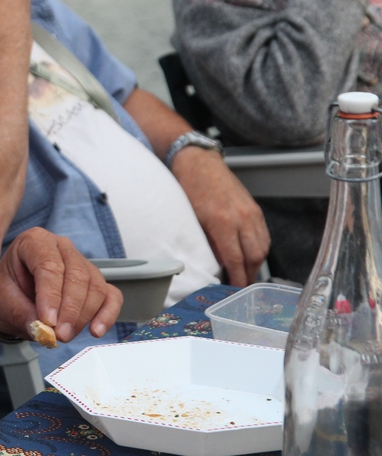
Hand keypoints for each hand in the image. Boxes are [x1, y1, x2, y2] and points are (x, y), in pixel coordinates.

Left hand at [0, 228, 122, 342]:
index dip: (51, 295)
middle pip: (77, 275)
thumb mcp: (0, 300)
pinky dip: (107, 315)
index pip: (49, 265)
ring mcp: (81, 263)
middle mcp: (61, 247)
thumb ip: (21, 313)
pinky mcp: (95, 282)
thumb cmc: (3, 291)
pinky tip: (96, 330)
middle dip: (70, 309)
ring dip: (84, 316)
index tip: (48, 320)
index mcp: (34, 241)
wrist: (7, 297)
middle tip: (59, 334)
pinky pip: (111, 296)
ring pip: (95, 287)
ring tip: (65, 335)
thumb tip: (43, 330)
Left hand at [171, 146, 269, 286]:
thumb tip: (218, 265)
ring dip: (256, 264)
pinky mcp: (256, 209)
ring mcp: (251, 213)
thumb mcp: (193, 220)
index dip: (237, 278)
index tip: (235, 291)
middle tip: (242, 288)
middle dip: (249, 275)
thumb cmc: (190, 190)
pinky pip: (264, 235)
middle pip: (254, 256)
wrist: (199, 164)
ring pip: (263, 247)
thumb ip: (208, 243)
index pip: (236, 259)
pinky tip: (251, 255)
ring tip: (246, 275)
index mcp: (223, 223)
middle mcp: (242, 218)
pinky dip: (260, 248)